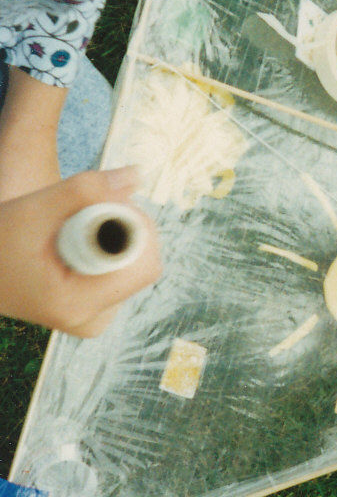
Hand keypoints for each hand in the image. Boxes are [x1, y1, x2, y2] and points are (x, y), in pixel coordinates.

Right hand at [0, 168, 161, 336]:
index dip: (133, 225)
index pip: (144, 264)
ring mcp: (94, 319)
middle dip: (125, 226)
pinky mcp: (93, 310)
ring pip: (134, 265)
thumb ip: (84, 190)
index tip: (103, 202)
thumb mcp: (33, 209)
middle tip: (88, 206)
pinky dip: (110, 247)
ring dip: (118, 234)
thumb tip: (136, 175)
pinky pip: (123, 271)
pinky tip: (80, 237)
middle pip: (143, 263)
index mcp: (77, 306)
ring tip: (76, 223)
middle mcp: (92, 321)